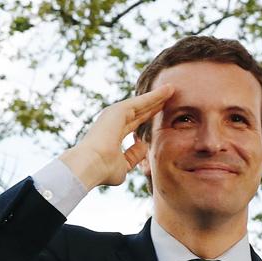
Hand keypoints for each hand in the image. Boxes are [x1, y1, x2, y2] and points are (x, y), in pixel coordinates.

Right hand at [58, 86, 174, 188]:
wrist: (90, 166)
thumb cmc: (103, 170)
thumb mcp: (123, 165)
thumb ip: (133, 155)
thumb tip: (143, 145)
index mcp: (113, 135)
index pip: (134, 123)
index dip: (147, 117)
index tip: (160, 112)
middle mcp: (113, 122)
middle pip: (139, 111)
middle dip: (154, 104)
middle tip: (169, 96)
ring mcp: (114, 115)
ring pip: (141, 104)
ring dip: (156, 96)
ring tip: (171, 89)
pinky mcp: (118, 110)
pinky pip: (141, 101)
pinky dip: (154, 95)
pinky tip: (167, 90)